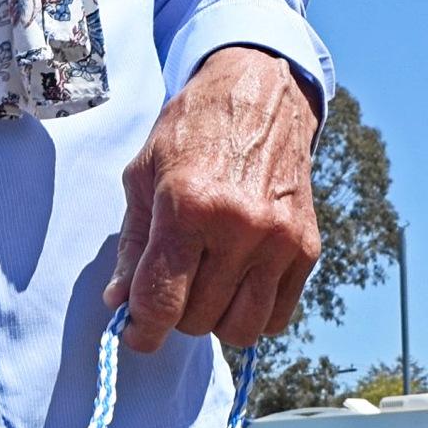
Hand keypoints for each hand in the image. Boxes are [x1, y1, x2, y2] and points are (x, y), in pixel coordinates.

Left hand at [107, 48, 319, 355]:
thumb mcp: (143, 175)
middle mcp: (239, 227)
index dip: (142, 331)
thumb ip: (132, 245)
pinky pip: (278, 316)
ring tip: (204, 288)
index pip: (162, 301)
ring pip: (241, 329)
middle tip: (171, 286)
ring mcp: (279, 240)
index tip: (135, 333)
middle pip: (198, 320)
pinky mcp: (307, 247)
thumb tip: (119, 303)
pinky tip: (237, 285)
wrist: (259, 94)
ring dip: (214, 321)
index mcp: (189, 206)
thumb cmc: (193, 130)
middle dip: (175, 315)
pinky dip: (252, 314)